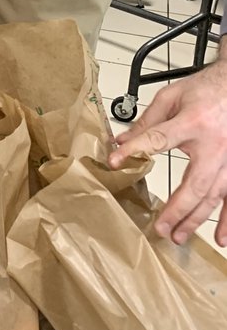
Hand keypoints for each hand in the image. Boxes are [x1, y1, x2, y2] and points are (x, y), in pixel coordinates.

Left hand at [109, 60, 226, 245]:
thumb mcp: (172, 96)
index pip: (158, 139)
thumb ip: (147, 121)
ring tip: (178, 236)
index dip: (134, 150)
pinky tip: (221, 239)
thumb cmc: (206, 90)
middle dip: (176, 209)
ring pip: (214, 196)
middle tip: (159, 227)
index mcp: (192, 122)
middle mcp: (214, 145)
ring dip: (196, 220)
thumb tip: (122, 140)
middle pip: (194, 183)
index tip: (114, 161)